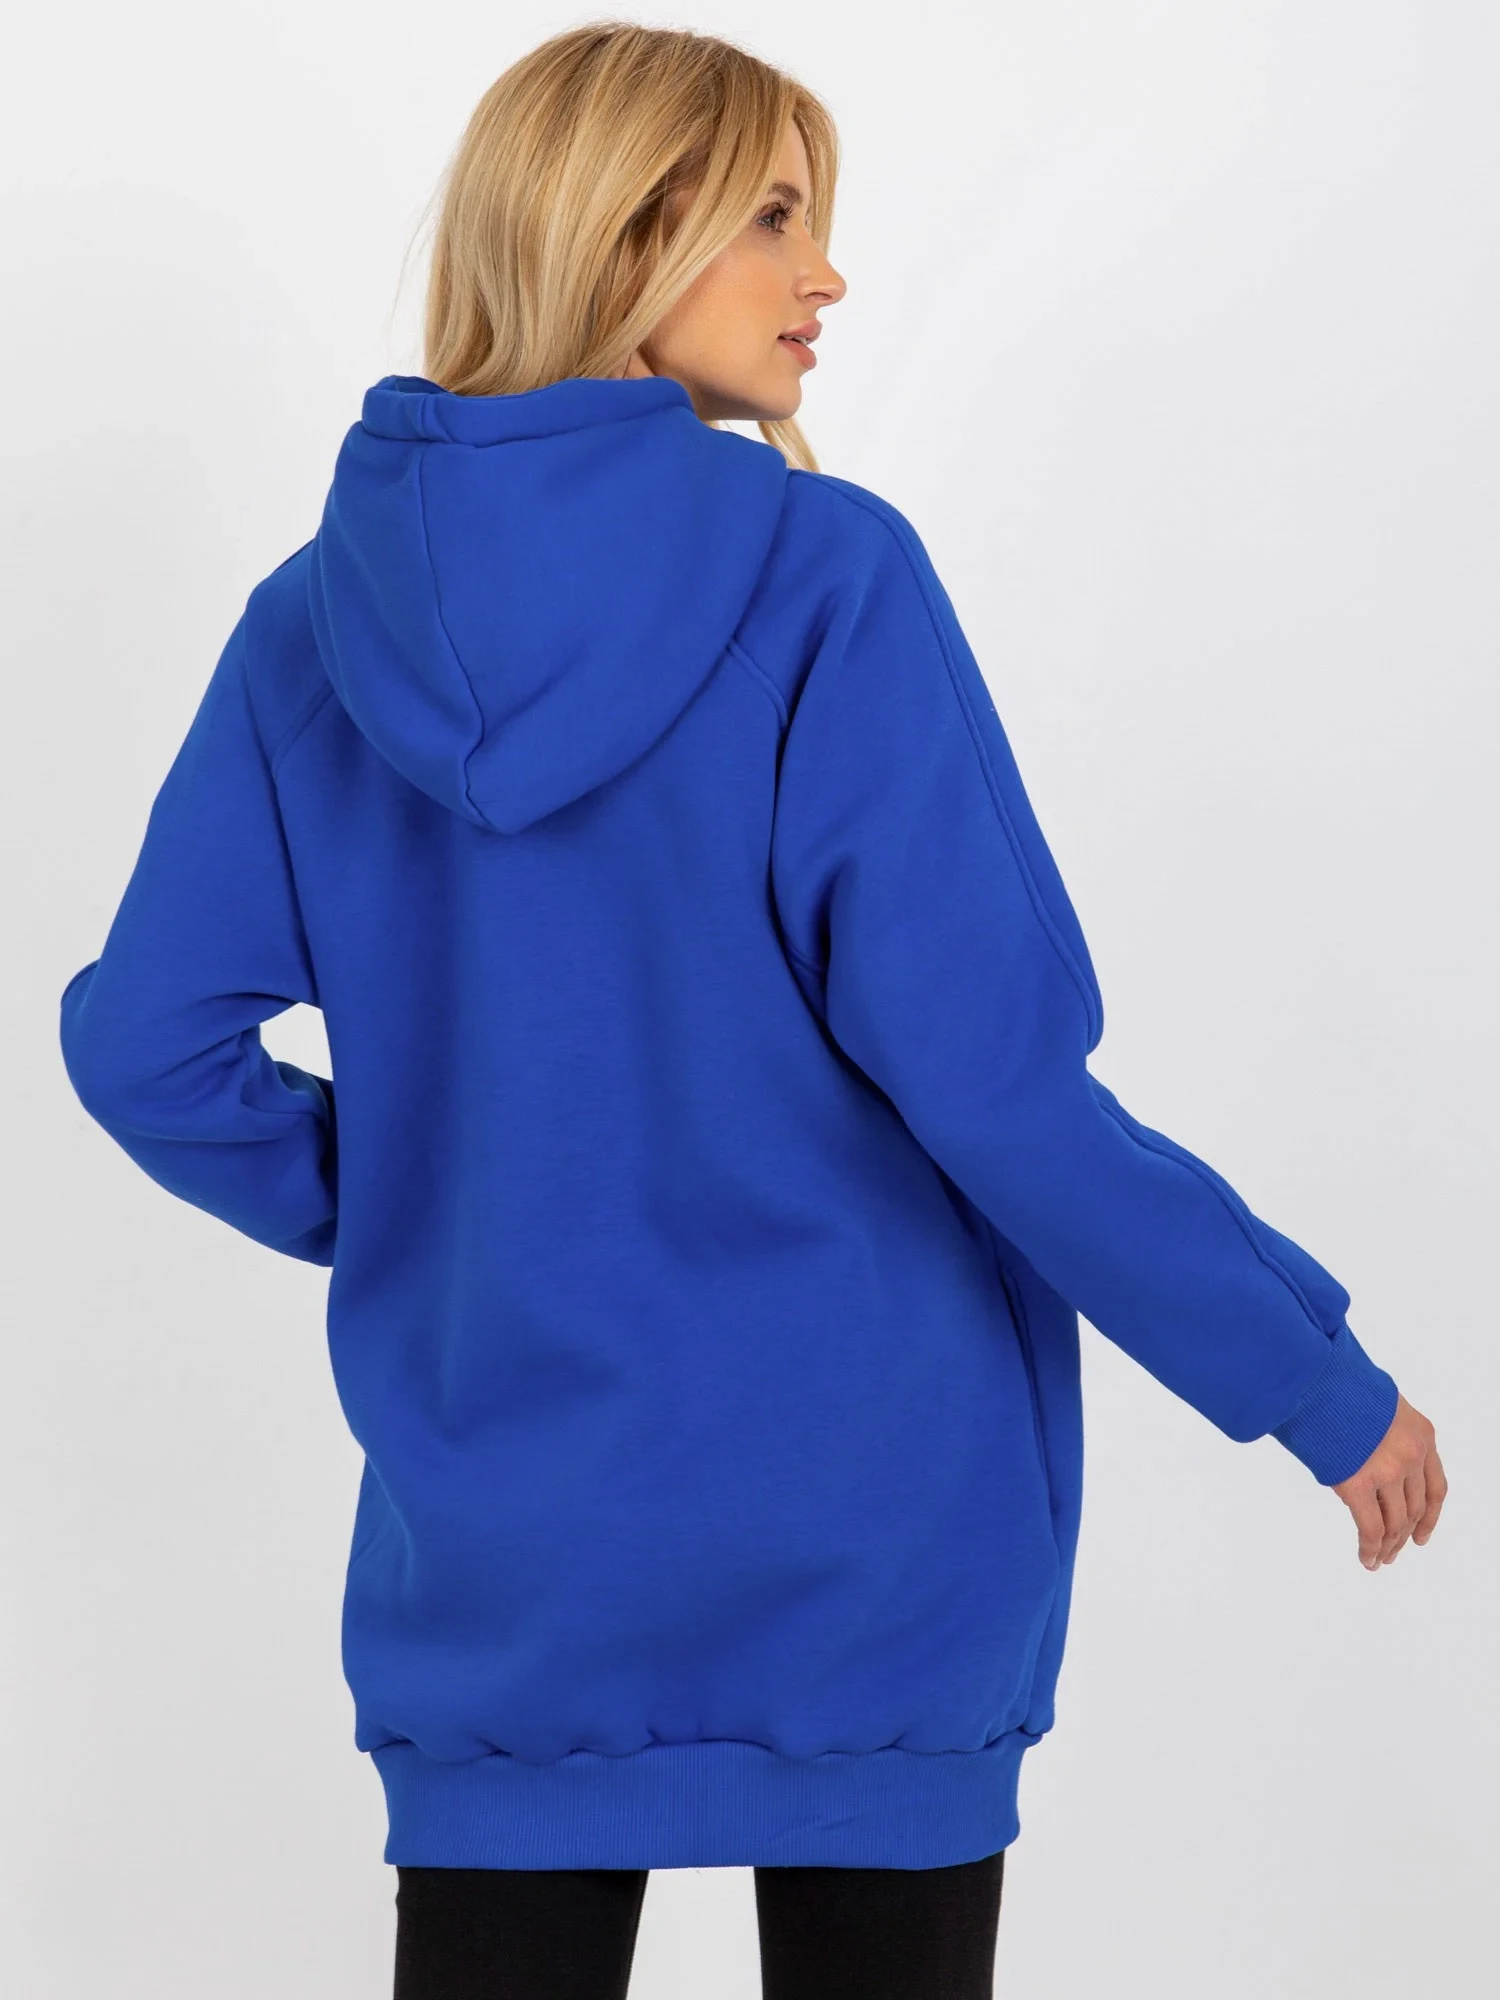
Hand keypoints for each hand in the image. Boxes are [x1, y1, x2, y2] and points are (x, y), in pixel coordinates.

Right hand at [1331, 1392, 1445, 1569]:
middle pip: (1415, 1507)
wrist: (1315, 1376)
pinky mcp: (1358, 1483)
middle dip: (1404, 1534)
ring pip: (1396, 1522)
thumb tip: (1369, 1458)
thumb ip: (1384, 1433)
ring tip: (1380, 1560)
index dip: (1430, 1516)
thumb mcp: (1378, 1403)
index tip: (1422, 1534)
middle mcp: (1412, 1454)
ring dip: (1389, 1545)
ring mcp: (1387, 1470)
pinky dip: (1370, 1548)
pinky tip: (1367, 1559)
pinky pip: (1371, 1527)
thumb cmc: (1337, 1383)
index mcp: (1421, 1433)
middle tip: (1395, 1552)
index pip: (1435, 1486)